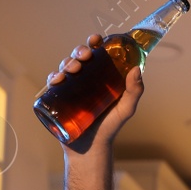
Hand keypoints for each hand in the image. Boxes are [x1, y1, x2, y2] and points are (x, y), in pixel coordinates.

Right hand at [47, 34, 144, 154]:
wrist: (90, 148)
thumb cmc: (110, 128)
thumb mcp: (125, 109)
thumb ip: (135, 91)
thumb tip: (137, 69)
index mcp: (101, 76)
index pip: (97, 54)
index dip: (95, 43)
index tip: (96, 40)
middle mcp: (85, 79)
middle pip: (79, 57)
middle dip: (79, 51)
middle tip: (84, 57)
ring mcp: (70, 89)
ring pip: (66, 67)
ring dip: (67, 62)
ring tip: (73, 69)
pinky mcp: (58, 99)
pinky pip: (53, 84)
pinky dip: (53, 78)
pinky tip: (57, 80)